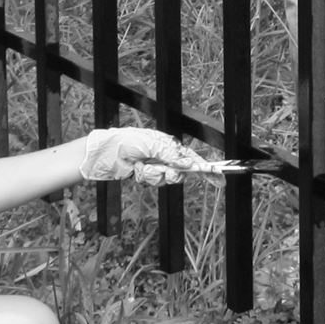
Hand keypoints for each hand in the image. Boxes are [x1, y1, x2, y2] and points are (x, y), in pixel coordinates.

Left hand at [79, 126, 199, 184]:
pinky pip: (154, 181)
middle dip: (172, 174)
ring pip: (166, 179)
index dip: (205, 168)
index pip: (191, 157)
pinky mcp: (146, 175)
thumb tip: (188, 163)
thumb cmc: (128, 141)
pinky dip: (145, 177)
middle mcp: (164, 156)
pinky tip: (136, 170)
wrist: (106, 153)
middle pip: (181, 172)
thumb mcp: (151, 145)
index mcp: (168, 144)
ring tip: (142, 167)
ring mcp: (155, 166)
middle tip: (163, 170)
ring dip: (154, 174)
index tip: (218, 178)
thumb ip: (170, 155)